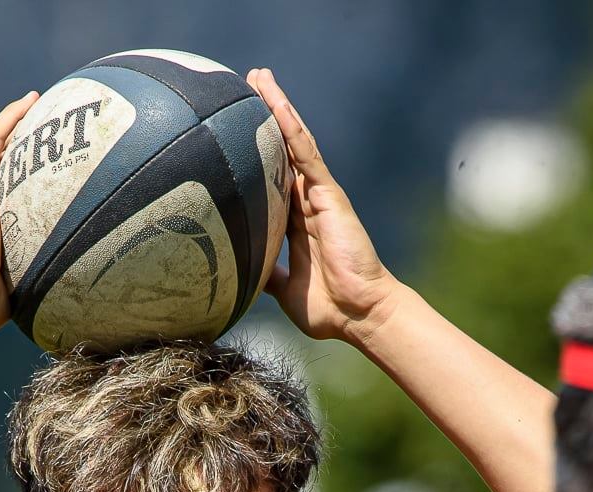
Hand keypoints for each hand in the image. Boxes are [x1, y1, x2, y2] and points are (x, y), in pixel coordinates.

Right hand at [0, 91, 38, 333]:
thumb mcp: (3, 296)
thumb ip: (19, 294)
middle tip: (38, 138)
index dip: (9, 186)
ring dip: (14, 124)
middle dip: (14, 150)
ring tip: (36, 108)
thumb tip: (43, 310)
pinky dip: (12, 117)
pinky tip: (31, 101)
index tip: (29, 180)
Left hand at [247, 68, 401, 348]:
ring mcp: (318, 194)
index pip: (271, 178)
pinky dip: (290, 125)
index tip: (233, 132)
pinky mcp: (328, 193)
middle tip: (243, 85)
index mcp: (295, 222)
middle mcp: (307, 201)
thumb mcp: (283, 290)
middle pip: (280, 149)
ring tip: (258, 76)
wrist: (360, 313)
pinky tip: (276, 100)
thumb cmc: (330, 308)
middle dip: (264, 116)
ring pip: (293, 141)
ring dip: (276, 107)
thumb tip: (240, 272)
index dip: (254, 153)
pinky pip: (305, 152)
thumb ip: (265, 275)